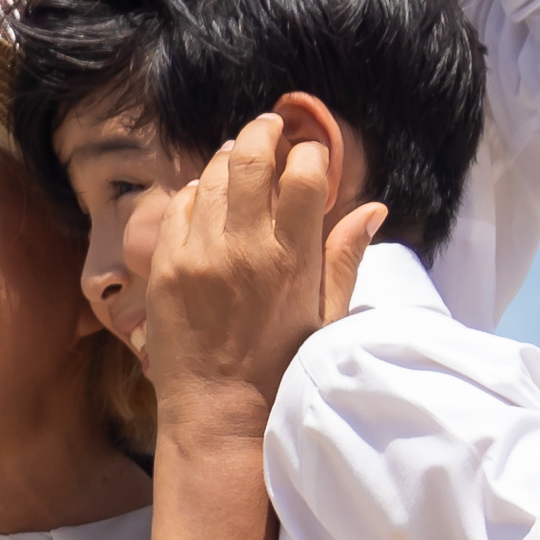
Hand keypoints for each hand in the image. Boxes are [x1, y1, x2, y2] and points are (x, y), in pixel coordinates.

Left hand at [121, 104, 380, 419]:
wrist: (219, 413)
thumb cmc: (281, 369)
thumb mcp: (326, 315)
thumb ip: (346, 256)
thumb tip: (374, 207)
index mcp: (292, 257)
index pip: (304, 173)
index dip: (310, 153)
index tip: (310, 154)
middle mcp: (243, 247)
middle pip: (251, 158)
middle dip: (264, 132)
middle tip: (270, 126)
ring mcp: (198, 253)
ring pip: (213, 175)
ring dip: (230, 157)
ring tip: (241, 155)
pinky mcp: (165, 266)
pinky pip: (180, 205)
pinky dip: (197, 191)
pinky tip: (209, 195)